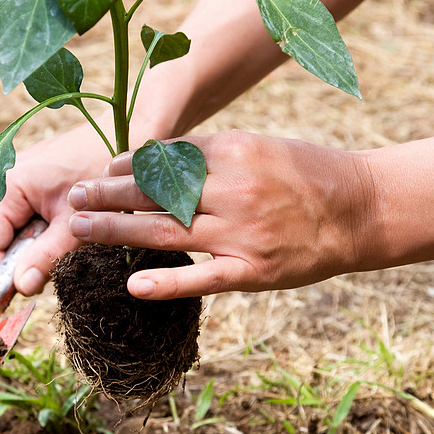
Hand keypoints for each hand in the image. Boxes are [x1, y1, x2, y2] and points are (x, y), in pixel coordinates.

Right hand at [0, 122, 112, 293]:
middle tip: (52, 267)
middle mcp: (5, 180)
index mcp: (8, 186)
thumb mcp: (75, 224)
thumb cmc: (103, 172)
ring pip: (12, 229)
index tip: (26, 291)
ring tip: (65, 241)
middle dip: (20, 260)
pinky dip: (42, 230)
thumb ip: (46, 256)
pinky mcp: (34, 180)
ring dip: (34, 246)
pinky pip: (25, 215)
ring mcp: (18, 178)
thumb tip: (21, 288)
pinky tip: (66, 227)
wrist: (127, 132)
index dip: (0, 274)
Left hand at [66, 130, 375, 298]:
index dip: (126, 167)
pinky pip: (202, 277)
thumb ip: (208, 154)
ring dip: (116, 231)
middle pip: (155, 193)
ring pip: (166, 232)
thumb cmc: (304, 172)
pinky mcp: (254, 270)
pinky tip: (133, 286)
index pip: (164, 160)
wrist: (360, 209)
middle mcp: (232, 189)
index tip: (100, 172)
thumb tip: (154, 160)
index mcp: (232, 152)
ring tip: (80, 231)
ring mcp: (242, 232)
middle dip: (107, 195)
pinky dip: (167, 283)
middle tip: (73, 197)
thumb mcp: (257, 147)